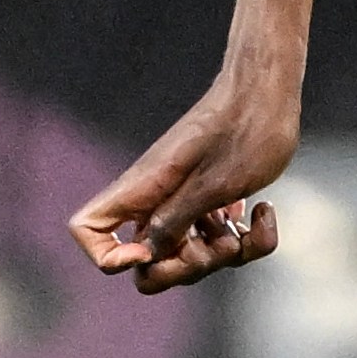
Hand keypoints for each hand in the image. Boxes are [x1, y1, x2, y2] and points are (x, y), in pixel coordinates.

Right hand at [71, 75, 299, 293]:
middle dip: (186, 268)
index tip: (152, 251)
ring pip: (190, 256)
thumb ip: (176, 219)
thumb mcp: (214, 183)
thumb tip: (148, 253)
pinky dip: (245, 239)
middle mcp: (157, 200)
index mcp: (144, 189)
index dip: (110, 256)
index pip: (86, 230)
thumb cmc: (246, 127)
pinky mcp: (212, 202)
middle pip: (148, 263)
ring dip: (224, 254)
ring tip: (246, 223)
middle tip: (218, 243)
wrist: (270, 89)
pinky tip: (259, 212)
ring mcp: (184, 203)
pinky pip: (219, 242)